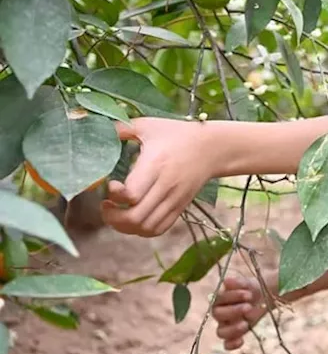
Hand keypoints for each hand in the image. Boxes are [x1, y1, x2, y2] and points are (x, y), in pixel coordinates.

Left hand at [101, 117, 216, 236]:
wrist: (213, 147)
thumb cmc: (177, 134)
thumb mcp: (149, 126)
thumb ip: (119, 128)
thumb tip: (88, 123)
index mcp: (156, 164)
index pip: (131, 194)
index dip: (114, 195)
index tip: (111, 184)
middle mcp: (166, 185)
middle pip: (135, 217)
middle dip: (112, 217)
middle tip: (106, 205)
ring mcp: (174, 199)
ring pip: (146, 228)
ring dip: (125, 227)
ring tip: (117, 214)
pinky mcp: (180, 207)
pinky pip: (158, 229)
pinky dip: (141, 230)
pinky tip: (134, 218)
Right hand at [212, 273, 273, 350]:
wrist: (265, 296)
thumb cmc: (253, 289)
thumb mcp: (249, 283)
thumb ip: (239, 283)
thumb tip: (227, 282)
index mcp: (220, 298)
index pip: (219, 299)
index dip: (232, 297)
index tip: (249, 294)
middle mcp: (220, 312)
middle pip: (218, 315)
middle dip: (233, 311)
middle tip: (248, 306)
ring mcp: (226, 325)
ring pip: (220, 332)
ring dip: (232, 329)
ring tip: (246, 323)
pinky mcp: (234, 335)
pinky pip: (227, 344)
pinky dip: (232, 344)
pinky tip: (241, 340)